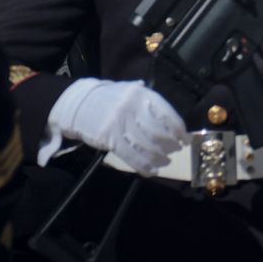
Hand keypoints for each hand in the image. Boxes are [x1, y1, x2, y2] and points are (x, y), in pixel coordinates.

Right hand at [48, 78, 186, 175]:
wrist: (78, 103)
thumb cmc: (108, 98)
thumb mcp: (129, 91)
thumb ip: (148, 101)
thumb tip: (169, 119)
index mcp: (141, 94)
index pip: (167, 113)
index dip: (178, 129)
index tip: (184, 138)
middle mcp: (132, 108)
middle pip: (158, 132)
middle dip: (170, 144)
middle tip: (175, 150)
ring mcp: (120, 124)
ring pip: (147, 145)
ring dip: (159, 157)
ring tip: (165, 161)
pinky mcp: (109, 139)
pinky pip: (132, 155)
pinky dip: (144, 165)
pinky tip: (152, 170)